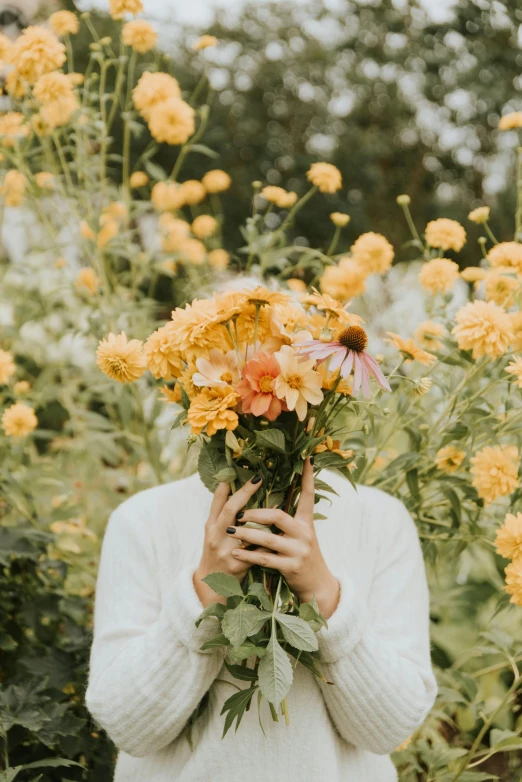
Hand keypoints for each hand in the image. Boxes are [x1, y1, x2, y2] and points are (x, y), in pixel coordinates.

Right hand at [194, 474, 262, 607]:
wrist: (211, 586)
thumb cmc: (216, 552)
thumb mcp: (214, 532)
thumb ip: (223, 514)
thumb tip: (232, 485)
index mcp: (210, 526)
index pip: (217, 502)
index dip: (225, 487)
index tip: (235, 471)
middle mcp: (215, 537)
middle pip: (229, 511)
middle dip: (243, 493)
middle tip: (257, 478)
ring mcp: (225, 551)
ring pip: (244, 531)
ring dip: (260, 518)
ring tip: (275, 502)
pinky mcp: (237, 566)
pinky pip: (257, 552)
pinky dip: (267, 545)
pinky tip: (280, 535)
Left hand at [228, 458, 339, 618]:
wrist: (318, 586)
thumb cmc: (303, 557)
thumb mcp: (302, 536)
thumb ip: (289, 521)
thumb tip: (269, 503)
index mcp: (307, 523)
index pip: (309, 495)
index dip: (308, 477)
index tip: (307, 458)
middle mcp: (304, 534)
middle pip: (278, 516)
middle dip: (256, 513)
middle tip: (239, 512)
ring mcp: (298, 551)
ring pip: (268, 538)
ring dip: (247, 534)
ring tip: (231, 530)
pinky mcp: (291, 568)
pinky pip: (265, 559)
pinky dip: (249, 555)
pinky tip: (236, 551)